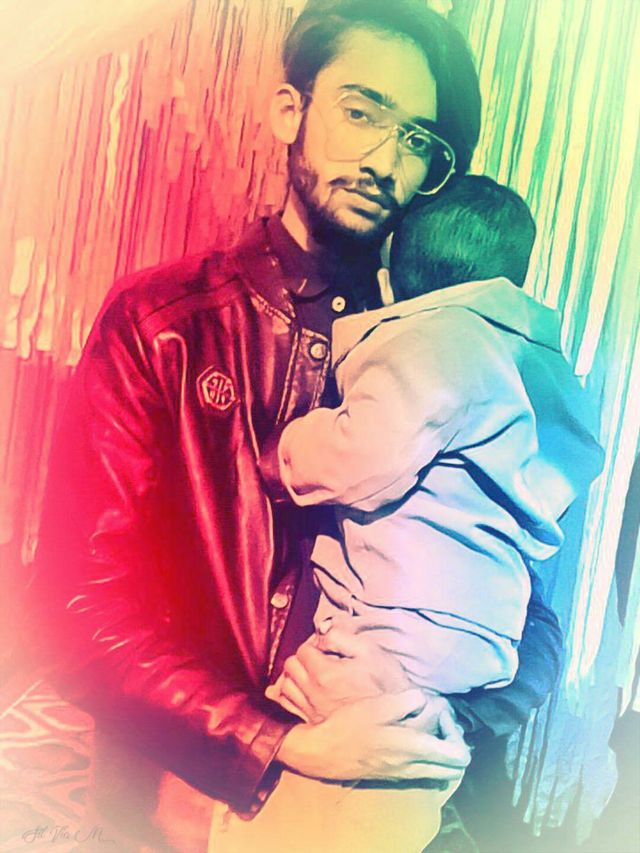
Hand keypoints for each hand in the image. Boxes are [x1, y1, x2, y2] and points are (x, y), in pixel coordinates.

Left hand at [266, 618, 410, 722]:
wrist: (399, 722)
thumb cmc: (387, 685)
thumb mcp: (369, 651)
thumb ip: (341, 637)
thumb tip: (322, 630)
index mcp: (325, 673)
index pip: (303, 650)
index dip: (314, 645)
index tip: (327, 649)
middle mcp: (314, 693)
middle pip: (290, 667)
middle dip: (301, 659)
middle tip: (318, 659)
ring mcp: (312, 711)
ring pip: (285, 687)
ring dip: (294, 677)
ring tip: (310, 675)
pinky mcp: (314, 724)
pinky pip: (289, 707)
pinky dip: (289, 697)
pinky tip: (301, 692)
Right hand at [276, 689, 469, 782]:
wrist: (322, 753)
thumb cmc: (347, 727)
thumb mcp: (376, 707)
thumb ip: (405, 701)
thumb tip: (424, 698)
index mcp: (412, 748)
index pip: (456, 753)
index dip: (454, 731)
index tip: (440, 712)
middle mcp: (412, 766)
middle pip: (453, 766)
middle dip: (453, 741)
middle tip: (440, 720)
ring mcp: (403, 773)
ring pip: (439, 770)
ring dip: (440, 748)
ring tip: (428, 725)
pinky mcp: (393, 773)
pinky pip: (424, 769)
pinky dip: (427, 753)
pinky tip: (411, 734)